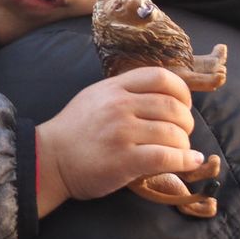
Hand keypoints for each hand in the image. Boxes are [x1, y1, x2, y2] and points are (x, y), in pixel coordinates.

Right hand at [36, 67, 204, 216]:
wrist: (48, 159)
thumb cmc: (74, 131)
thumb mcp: (95, 97)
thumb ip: (124, 91)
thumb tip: (162, 94)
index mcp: (114, 87)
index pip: (161, 77)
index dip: (182, 91)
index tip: (185, 105)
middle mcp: (119, 106)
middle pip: (172, 106)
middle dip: (187, 121)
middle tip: (184, 132)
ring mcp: (121, 132)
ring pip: (173, 132)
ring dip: (185, 143)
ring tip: (183, 150)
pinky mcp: (123, 160)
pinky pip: (165, 157)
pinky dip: (185, 160)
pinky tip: (191, 162)